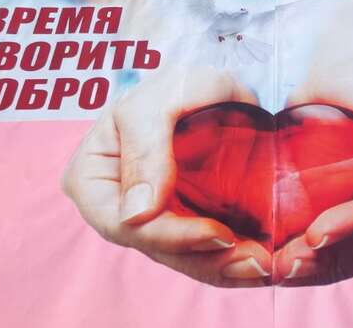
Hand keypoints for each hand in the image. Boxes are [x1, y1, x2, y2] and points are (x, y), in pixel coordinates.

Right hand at [62, 67, 274, 286]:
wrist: (210, 86)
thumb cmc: (175, 84)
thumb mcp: (158, 101)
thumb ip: (145, 148)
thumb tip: (137, 214)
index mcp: (90, 178)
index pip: (122, 224)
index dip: (170, 235)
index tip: (220, 233)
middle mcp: (114, 207)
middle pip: (155, 248)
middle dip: (204, 260)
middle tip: (255, 262)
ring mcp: (148, 219)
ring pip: (179, 257)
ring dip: (221, 267)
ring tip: (261, 264)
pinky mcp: (180, 223)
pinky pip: (199, 252)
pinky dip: (227, 260)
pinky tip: (257, 260)